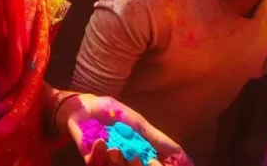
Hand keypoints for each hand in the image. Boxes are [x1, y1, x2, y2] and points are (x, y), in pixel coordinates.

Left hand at [59, 94, 187, 165]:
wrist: (85, 107)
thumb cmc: (113, 114)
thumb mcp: (139, 124)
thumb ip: (158, 139)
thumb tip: (181, 155)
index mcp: (138, 155)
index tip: (156, 163)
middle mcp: (124, 161)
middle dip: (136, 165)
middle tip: (135, 155)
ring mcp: (108, 161)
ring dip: (117, 161)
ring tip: (114, 147)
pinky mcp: (91, 159)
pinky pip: (96, 164)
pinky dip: (99, 154)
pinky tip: (100, 141)